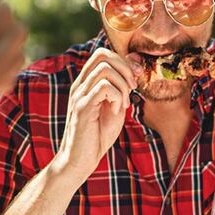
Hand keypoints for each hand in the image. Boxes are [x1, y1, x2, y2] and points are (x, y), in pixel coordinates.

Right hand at [54, 48, 134, 181]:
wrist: (81, 160)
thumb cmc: (97, 136)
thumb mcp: (115, 107)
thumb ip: (122, 88)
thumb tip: (135, 66)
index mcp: (86, 83)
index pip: (102, 54)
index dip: (124, 61)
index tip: (135, 80)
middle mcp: (80, 85)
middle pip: (102, 55)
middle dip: (125, 68)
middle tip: (132, 88)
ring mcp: (79, 95)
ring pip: (105, 69)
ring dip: (122, 84)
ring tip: (124, 103)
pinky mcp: (82, 107)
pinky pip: (104, 87)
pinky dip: (118, 97)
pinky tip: (117, 111)